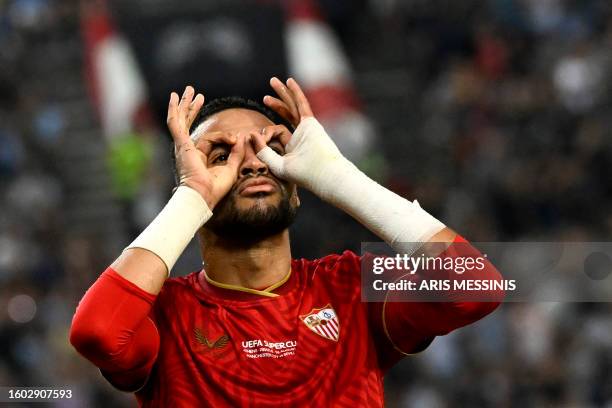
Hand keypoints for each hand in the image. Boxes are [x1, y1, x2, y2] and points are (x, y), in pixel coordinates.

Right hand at [167, 86, 243, 208]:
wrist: (203, 195)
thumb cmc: (214, 188)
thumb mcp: (231, 167)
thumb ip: (236, 153)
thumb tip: (243, 138)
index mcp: (198, 157)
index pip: (212, 139)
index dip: (225, 136)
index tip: (236, 139)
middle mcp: (187, 150)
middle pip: (189, 124)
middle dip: (192, 108)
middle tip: (196, 94)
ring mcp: (182, 146)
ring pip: (182, 120)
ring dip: (186, 104)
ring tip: (189, 90)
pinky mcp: (182, 144)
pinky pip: (176, 123)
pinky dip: (176, 109)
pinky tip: (176, 97)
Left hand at [253, 78, 344, 195]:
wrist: (323, 174)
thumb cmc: (303, 174)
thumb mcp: (277, 164)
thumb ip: (264, 151)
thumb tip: (251, 134)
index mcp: (292, 147)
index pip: (278, 132)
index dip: (265, 132)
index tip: (252, 134)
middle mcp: (300, 135)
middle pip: (287, 114)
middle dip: (276, 102)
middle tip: (265, 95)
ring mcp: (306, 127)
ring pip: (292, 106)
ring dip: (283, 93)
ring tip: (272, 81)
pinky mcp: (311, 122)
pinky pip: (301, 104)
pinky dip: (295, 92)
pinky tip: (289, 81)